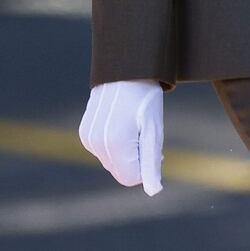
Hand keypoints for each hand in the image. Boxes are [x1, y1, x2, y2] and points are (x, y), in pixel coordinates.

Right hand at [79, 80, 163, 195]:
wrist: (125, 69)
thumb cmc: (144, 97)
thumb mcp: (153, 128)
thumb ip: (151, 162)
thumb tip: (154, 191)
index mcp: (115, 144)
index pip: (131, 178)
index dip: (146, 166)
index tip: (153, 144)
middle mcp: (96, 144)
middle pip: (120, 171)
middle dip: (135, 159)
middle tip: (145, 132)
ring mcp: (88, 138)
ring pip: (111, 161)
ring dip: (125, 151)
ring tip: (134, 125)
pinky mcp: (84, 132)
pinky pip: (102, 150)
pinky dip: (114, 143)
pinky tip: (121, 122)